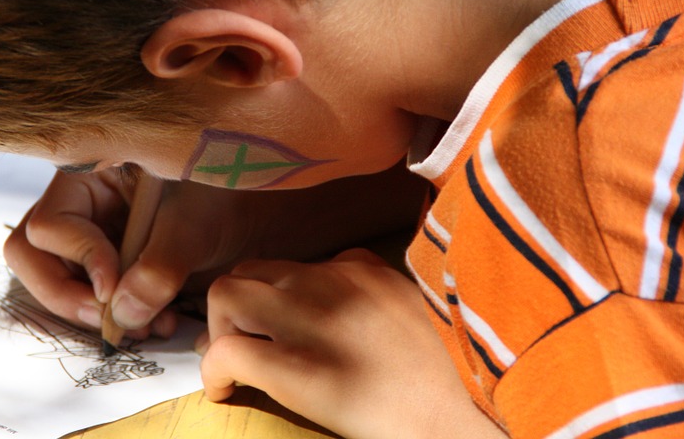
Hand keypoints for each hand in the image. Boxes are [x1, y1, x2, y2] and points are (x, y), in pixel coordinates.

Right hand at [4, 161, 426, 338]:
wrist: (268, 197)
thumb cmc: (231, 188)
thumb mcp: (196, 221)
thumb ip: (159, 265)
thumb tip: (123, 315)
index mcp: (91, 174)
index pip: (46, 223)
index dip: (75, 258)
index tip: (113, 285)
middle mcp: (87, 205)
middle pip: (35, 256)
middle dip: (67, 294)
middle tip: (108, 321)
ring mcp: (100, 234)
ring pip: (64, 282)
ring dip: (98, 312)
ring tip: (148, 325)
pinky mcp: (121, 261)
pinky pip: (100, 296)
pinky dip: (123, 315)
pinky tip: (161, 320)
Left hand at [200, 249, 506, 438]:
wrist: (469, 416)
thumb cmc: (455, 376)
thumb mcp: (421, 312)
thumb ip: (380, 298)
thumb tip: (349, 315)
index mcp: (363, 270)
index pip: (298, 266)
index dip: (279, 298)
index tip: (279, 328)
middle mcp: (330, 281)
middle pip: (252, 270)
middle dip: (237, 306)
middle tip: (244, 342)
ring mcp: (311, 320)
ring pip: (227, 294)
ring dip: (219, 328)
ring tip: (233, 363)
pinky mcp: (298, 368)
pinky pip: (228, 351)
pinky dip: (214, 371)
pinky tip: (224, 392)